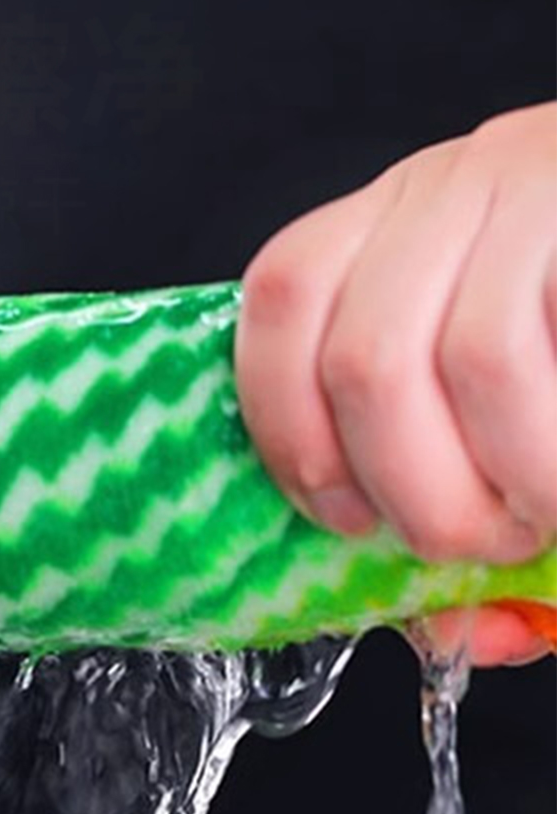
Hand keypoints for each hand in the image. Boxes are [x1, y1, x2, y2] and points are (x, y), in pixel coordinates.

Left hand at [236, 103, 556, 665]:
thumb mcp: (515, 392)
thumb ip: (468, 499)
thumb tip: (458, 637)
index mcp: (391, 222)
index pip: (283, 295)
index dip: (291, 428)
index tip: (348, 519)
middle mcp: (451, 182)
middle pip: (365, 358)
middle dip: (415, 494)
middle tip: (477, 542)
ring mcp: (540, 177)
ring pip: (475, 356)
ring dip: (510, 477)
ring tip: (541, 516)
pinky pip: (541, 344)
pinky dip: (549, 449)